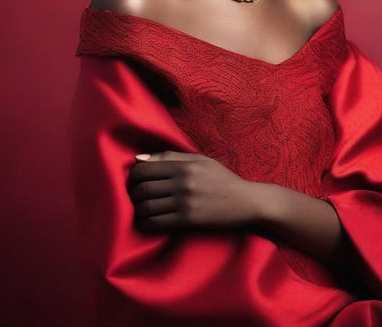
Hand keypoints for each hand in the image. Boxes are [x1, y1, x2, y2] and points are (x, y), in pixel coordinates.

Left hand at [127, 151, 257, 232]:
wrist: (247, 201)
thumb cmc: (222, 179)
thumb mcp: (200, 160)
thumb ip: (170, 157)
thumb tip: (139, 159)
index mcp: (184, 165)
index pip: (144, 169)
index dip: (134, 177)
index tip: (137, 182)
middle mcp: (182, 182)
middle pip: (142, 188)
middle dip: (134, 194)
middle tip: (136, 198)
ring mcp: (185, 201)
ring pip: (147, 207)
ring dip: (139, 211)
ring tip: (142, 211)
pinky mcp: (188, 219)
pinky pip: (157, 223)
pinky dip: (147, 224)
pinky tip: (148, 222)